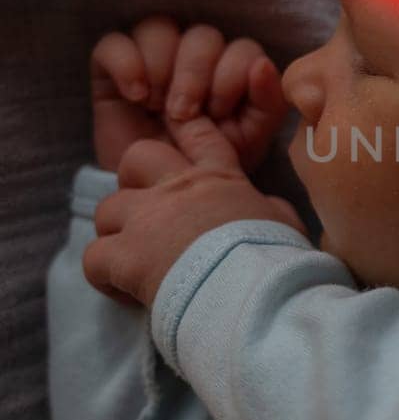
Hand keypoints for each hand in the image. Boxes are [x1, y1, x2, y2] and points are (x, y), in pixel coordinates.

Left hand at [83, 119, 309, 309]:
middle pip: (135, 158)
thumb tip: (266, 207)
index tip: (179, 131)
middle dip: (132, 181)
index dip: (186, 127)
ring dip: (115, 234)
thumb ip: (268, 208)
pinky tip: (125, 292)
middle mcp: (176, 189)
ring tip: (132, 262)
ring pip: (106, 210)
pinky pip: (93, 257)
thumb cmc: (275, 259)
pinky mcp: (126, 256)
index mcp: (218, 178)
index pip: (199, 135)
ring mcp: (146, 219)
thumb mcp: (284, 222)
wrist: (254, 292)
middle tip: (146, 214)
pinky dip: (104, 276)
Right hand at [91, 16, 288, 174]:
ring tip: (156, 106)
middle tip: (184, 114)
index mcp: (232, 67)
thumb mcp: (248, 140)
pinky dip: (126, 64)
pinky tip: (135, 95)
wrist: (159, 191)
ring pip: (158, 28)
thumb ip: (267, 103)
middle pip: (202, 35)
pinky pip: (113, 43)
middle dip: (195, 75)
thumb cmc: (207, 161)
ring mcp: (154, 56)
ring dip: (161, 66)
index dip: (232, 77)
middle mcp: (195, 55)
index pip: (242, 48)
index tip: (219, 114)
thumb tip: (262, 65)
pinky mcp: (112, 66)